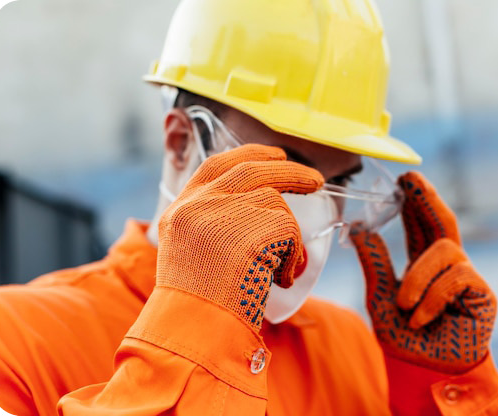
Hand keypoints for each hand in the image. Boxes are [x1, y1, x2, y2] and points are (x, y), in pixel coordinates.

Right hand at [156, 144, 323, 331]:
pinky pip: (290, 232)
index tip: (274, 154)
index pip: (216, 165)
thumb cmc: (196, 304)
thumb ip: (214, 223)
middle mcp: (199, 204)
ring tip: (275, 272)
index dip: (249, 154)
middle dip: (290, 171)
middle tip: (316, 179)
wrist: (192, 332)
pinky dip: (292, 257)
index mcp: (181, 208)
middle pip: (253, 169)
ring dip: (287, 237)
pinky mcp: (252, 229)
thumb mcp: (189, 252)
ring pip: (276, 206)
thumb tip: (261, 204)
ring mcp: (225, 213)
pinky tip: (278, 280)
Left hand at [350, 172, 495, 373]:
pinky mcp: (483, 293)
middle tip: (411, 179)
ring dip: (418, 276)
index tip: (404, 179)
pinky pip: (456, 277)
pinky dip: (432, 297)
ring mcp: (467, 277)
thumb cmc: (406, 338)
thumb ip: (375, 264)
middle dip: (428, 198)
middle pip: (443, 222)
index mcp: (423, 264)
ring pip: (444, 249)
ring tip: (404, 305)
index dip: (414, 201)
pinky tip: (422, 318)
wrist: (426, 373)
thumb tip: (360, 228)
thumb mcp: (380, 299)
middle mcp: (447, 266)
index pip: (420, 226)